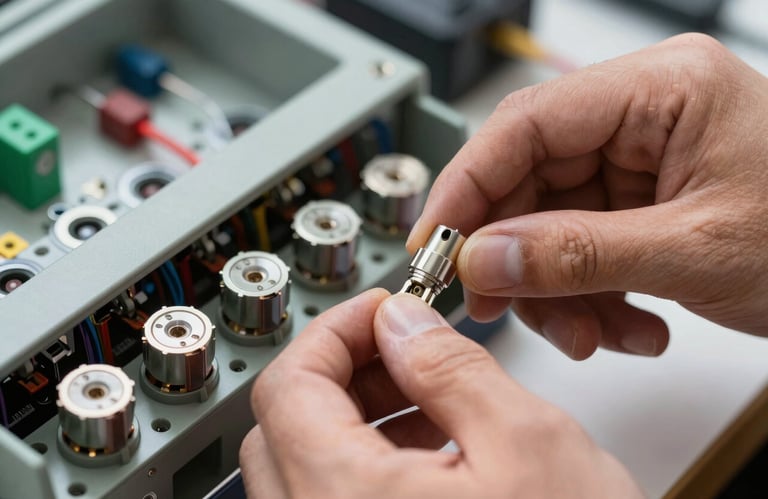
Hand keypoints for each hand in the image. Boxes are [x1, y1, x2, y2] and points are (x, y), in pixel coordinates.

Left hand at [240, 290, 640, 497]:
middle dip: (345, 373)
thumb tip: (402, 323)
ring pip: (303, 472)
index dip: (335, 330)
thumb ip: (451, 367)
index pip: (288, 385)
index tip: (380, 312)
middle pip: (284, 428)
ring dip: (355, 421)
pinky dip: (364, 471)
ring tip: (430, 406)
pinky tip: (429, 463)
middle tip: (406, 352)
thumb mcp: (529, 445)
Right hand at [408, 33, 767, 358]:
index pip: (525, 124)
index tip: (436, 243)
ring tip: (590, 334)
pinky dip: (590, 297)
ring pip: (550, 223)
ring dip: (559, 291)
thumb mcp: (694, 251)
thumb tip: (483, 260)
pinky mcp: (643, 203)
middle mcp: (642, 117)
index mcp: (659, 90)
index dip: (467, 186)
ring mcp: (640, 161)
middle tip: (496, 306)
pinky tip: (626, 326)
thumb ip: (577, 255)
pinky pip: (582, 247)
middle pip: (530, 178)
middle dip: (515, 255)